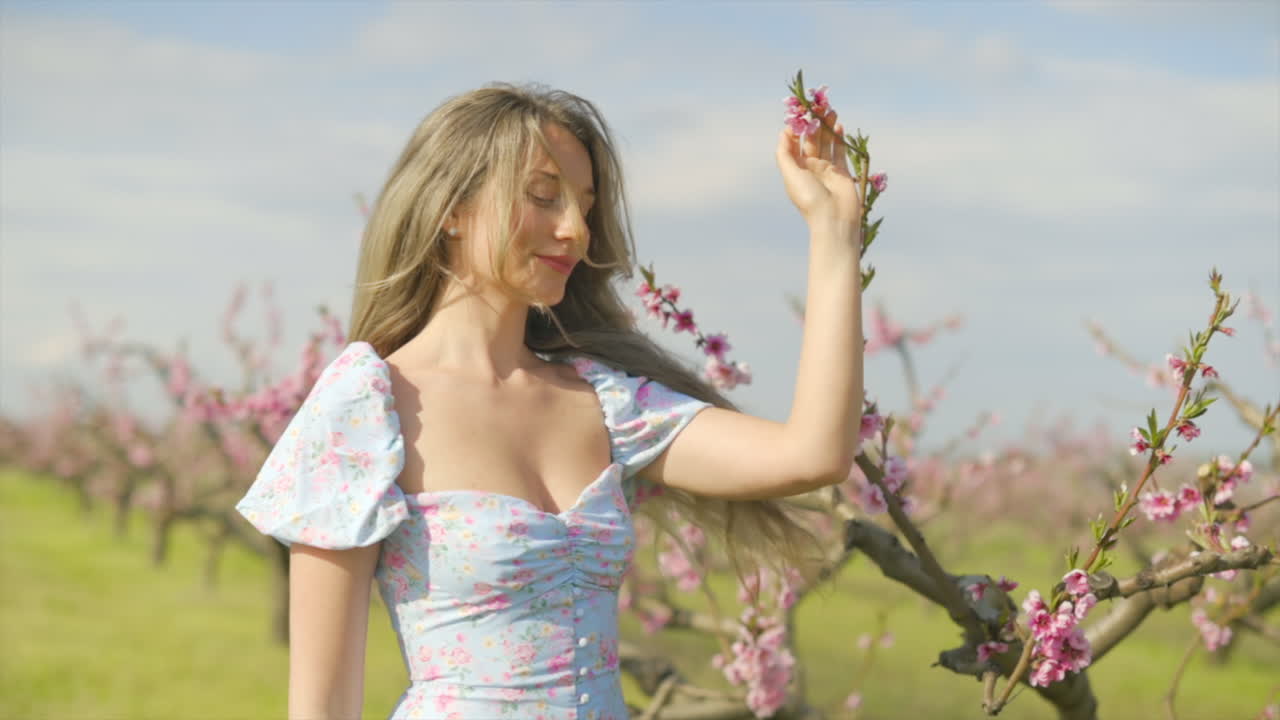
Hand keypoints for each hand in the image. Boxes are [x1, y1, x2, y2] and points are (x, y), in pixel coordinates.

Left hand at [775, 107, 862, 229]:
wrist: (834, 219)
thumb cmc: (809, 199)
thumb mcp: (791, 175)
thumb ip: (784, 154)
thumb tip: (783, 133)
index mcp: (795, 169)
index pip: (793, 144)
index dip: (796, 128)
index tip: (800, 114)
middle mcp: (810, 168)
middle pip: (811, 140)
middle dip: (814, 124)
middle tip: (818, 106)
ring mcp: (826, 169)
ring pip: (826, 143)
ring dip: (827, 127)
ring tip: (830, 111)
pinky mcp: (842, 172)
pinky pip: (840, 152)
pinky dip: (839, 139)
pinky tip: (839, 126)